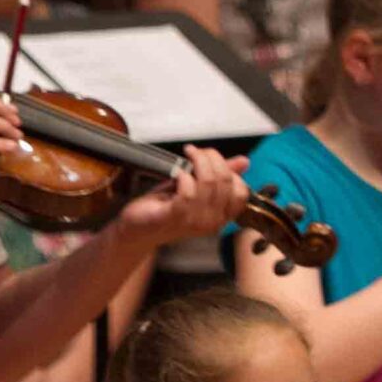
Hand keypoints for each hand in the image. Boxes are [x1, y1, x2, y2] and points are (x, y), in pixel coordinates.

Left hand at [116, 145, 248, 246]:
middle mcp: (213, 221)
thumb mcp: (196, 188)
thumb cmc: (165, 208)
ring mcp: (194, 221)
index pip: (241, 192)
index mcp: (222, 216)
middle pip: (225, 181)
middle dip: (212, 158)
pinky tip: (177, 173)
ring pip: (208, 183)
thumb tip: (244, 162)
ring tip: (187, 155)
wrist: (137, 229)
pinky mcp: (174, 217)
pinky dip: (184, 177)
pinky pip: (188, 193)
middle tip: (197, 151)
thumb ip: (220, 177)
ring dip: (197, 162)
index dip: (229, 170)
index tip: (212, 157)